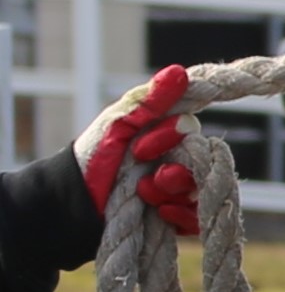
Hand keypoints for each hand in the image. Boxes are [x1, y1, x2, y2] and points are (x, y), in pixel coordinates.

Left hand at [79, 65, 197, 237]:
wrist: (74, 202)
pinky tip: (162, 214)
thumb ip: (149, 102)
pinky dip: (183, 217)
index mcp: (167, 134)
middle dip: (174, 172)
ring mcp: (182, 192)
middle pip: (203, 163)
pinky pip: (199, 219)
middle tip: (148, 178)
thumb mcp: (118, 125)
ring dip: (172, 194)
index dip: (169, 138)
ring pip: (201, 191)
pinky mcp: (179, 220)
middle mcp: (180, 161)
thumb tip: (178, 71)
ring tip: (143, 194)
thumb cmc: (93, 158)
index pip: (191, 132)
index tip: (138, 147)